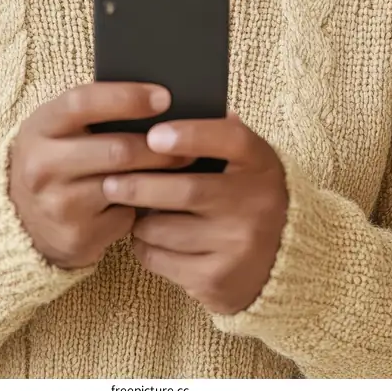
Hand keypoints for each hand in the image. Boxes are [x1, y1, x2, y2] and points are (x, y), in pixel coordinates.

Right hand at [8, 82, 185, 268]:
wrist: (19, 219)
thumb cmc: (56, 158)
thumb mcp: (60, 129)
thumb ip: (94, 111)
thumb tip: (157, 99)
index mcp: (40, 127)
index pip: (83, 102)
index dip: (126, 97)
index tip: (164, 97)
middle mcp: (43, 166)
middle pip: (117, 149)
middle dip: (160, 145)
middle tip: (189, 140)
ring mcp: (58, 205)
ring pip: (126, 185)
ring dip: (161, 175)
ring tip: (184, 162)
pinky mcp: (77, 237)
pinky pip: (125, 216)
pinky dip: (142, 206)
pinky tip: (154, 198)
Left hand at [101, 112, 288, 314]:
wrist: (281, 259)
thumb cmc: (247, 193)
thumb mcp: (245, 159)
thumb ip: (216, 133)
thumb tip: (165, 110)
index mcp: (260, 164)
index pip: (228, 140)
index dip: (189, 135)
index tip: (153, 135)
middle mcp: (255, 204)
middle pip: (186, 190)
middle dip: (139, 185)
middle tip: (110, 179)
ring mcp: (237, 246)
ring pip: (166, 229)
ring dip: (139, 218)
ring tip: (128, 207)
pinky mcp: (216, 280)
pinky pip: (162, 260)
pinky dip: (144, 246)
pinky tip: (146, 235)